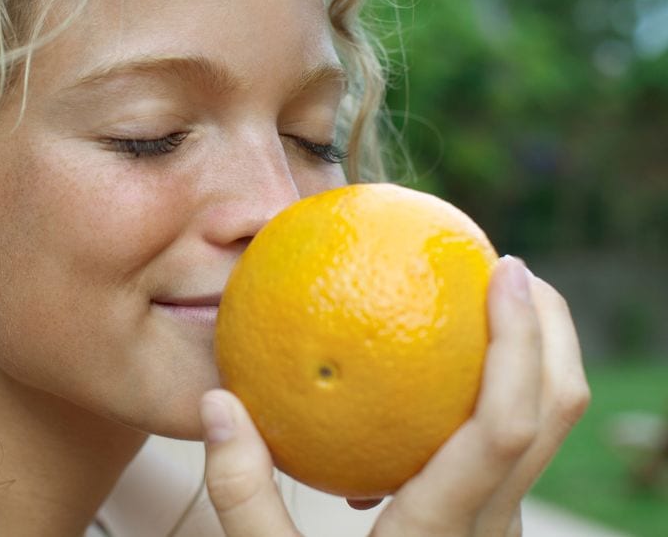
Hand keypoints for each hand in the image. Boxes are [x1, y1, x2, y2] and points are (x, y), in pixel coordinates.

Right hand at [200, 256, 589, 535]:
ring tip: (492, 304)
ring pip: (551, 430)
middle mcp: (493, 528)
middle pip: (558, 413)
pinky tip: (449, 371)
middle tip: (511, 267)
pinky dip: (509, 390)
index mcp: (443, 531)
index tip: (507, 273)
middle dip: (555, 331)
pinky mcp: (490, 528)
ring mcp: (499, 530)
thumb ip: (244, 495)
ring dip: (540, 358)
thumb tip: (218, 403)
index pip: (505, 425)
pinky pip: (516, 444)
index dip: (520, 343)